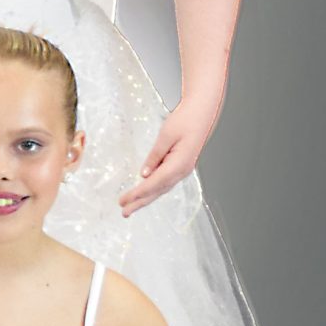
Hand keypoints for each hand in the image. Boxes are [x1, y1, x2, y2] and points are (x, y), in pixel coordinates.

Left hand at [122, 94, 221, 216]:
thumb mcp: (165, 136)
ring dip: (145, 199)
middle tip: (124, 212)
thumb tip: (144, 175)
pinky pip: (165, 182)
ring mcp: (183, 170)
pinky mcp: (181, 166)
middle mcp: (182, 171)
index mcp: (179, 164)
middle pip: (157, 191)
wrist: (203, 112)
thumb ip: (154, 157)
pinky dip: (153, 190)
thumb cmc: (185, 120)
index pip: (153, 184)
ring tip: (130, 207)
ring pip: (161, 189)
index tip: (123, 200)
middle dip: (140, 202)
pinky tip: (144, 194)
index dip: (137, 194)